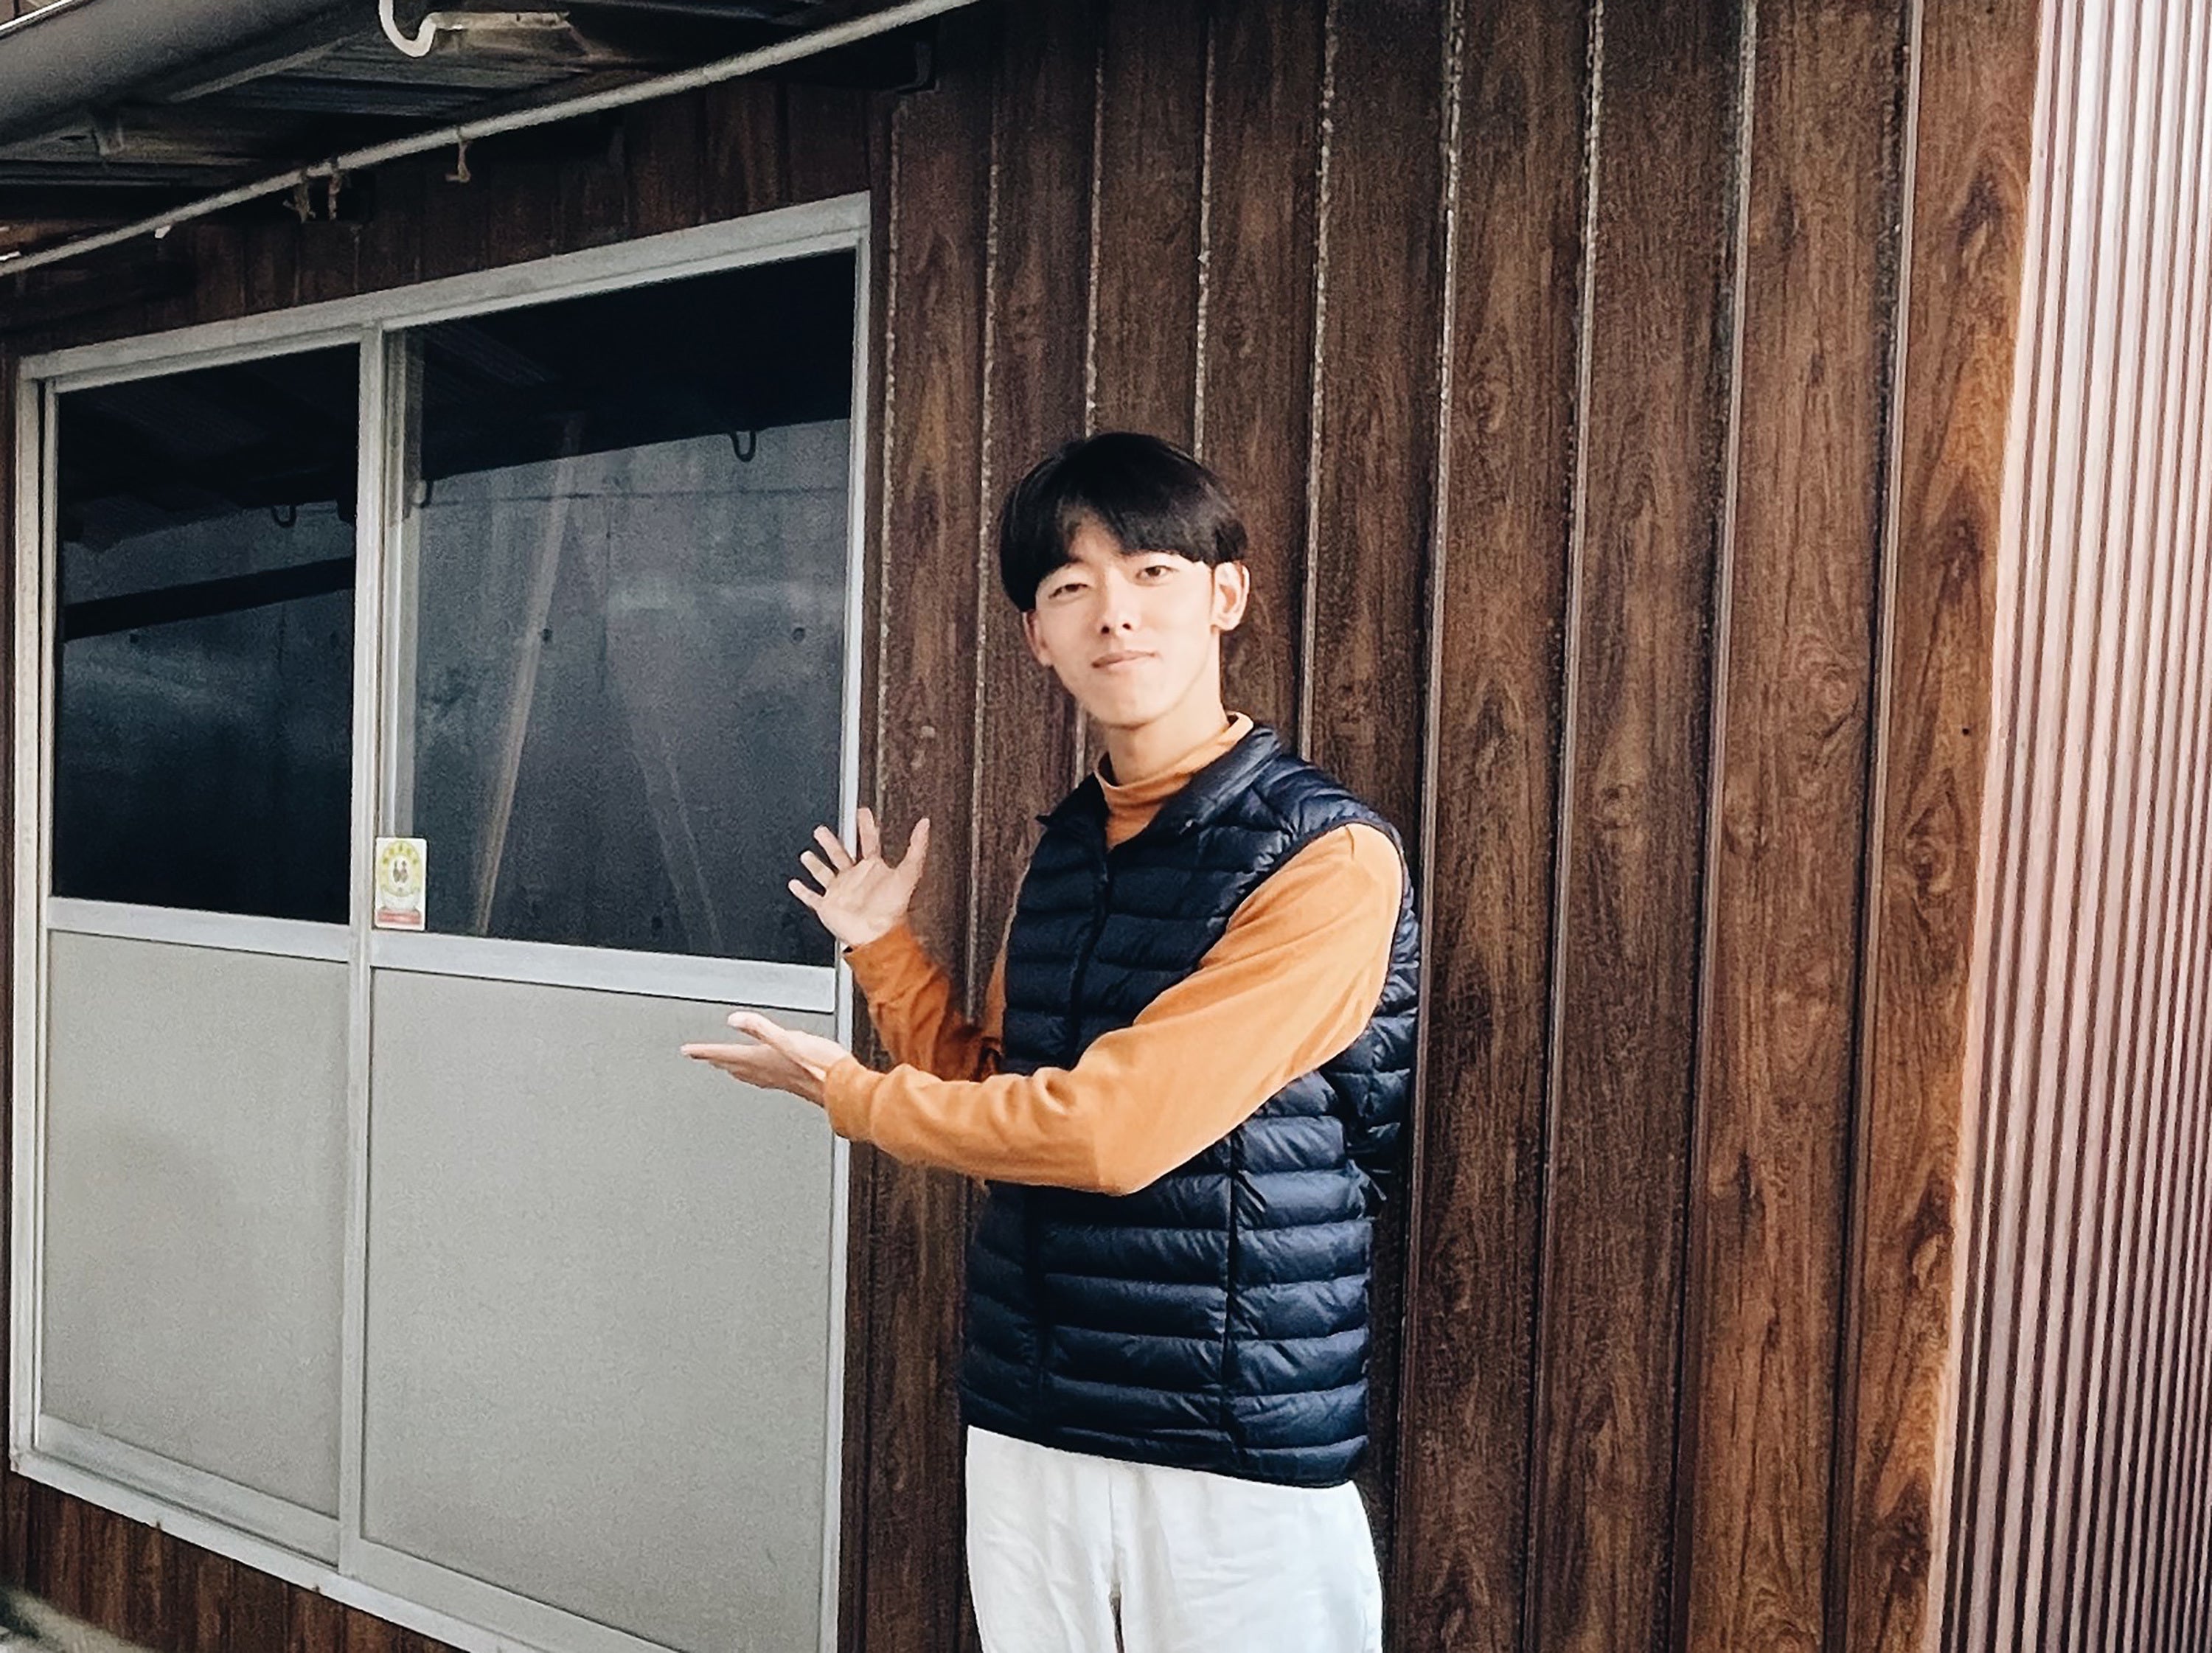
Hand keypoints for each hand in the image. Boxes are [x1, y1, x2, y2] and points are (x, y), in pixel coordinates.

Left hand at [682, 1011, 851, 1106]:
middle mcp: (765, 1072)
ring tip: (721, 1063)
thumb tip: (734, 1020)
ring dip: (730, 1067)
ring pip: (744, 1073)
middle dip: (714, 1059)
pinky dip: (750, 1072)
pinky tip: (757, 1071)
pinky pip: (760, 1077)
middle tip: (698, 1057)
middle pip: (731, 1065)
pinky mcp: (789, 1081)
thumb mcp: (789, 1039)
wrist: (843, 1088)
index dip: (704, 1051)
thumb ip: (760, 1029)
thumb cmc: (821, 1065)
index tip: (687, 1051)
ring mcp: (777, 1079)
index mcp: (761, 1059)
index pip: (725, 1054)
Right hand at [790, 806, 929, 949]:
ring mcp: (840, 892)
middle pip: (840, 854)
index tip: (862, 812)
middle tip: (821, 830)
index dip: (866, 826)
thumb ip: (917, 848)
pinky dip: (802, 891)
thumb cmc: (893, 908)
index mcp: (873, 869)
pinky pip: (812, 897)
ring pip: (824, 873)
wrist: (877, 936)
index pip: (868, 841)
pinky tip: (794, 883)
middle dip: (831, 841)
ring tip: (806, 854)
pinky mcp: (828, 906)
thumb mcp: (908, 873)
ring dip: (815, 864)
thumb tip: (925, 825)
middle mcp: (855, 878)